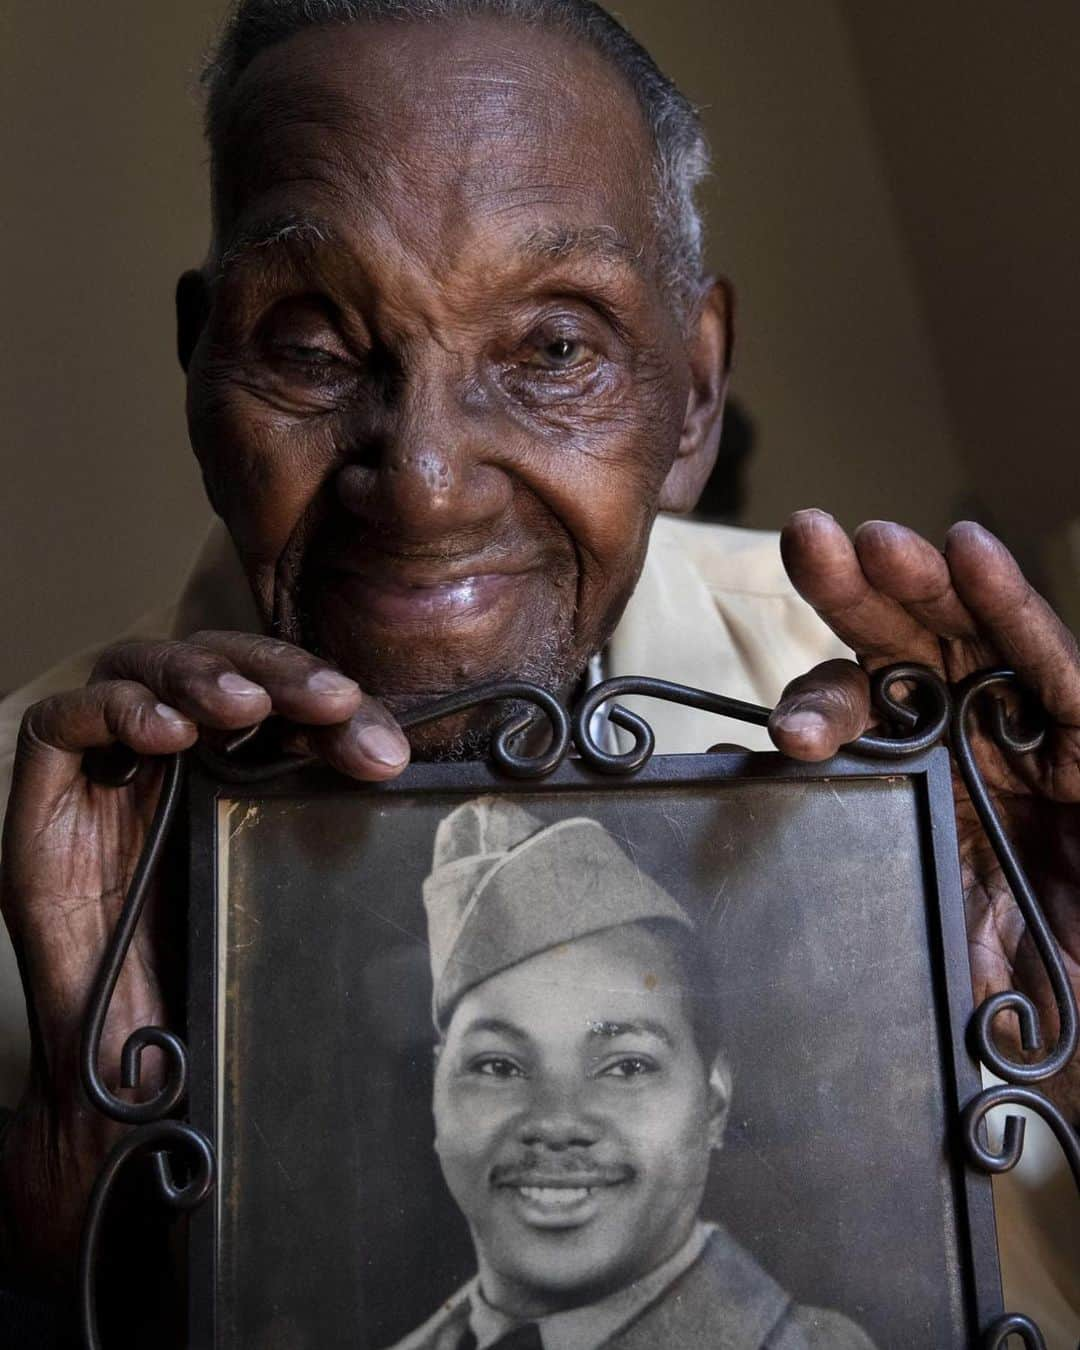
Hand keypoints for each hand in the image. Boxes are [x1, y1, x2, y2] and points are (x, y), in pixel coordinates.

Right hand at [0, 631, 409, 1282]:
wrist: (135, 1055)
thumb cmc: (214, 966)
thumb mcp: (283, 879)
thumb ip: (322, 816)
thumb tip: (397, 769)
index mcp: (235, 758)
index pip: (283, 693)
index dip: (332, 700)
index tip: (380, 748)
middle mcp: (173, 749)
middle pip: (217, 663)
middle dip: (279, 673)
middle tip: (328, 704)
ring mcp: (110, 766)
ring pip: (142, 667)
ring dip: (201, 676)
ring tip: (244, 707)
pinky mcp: (48, 792)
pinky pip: (63, 721)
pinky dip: (114, 710)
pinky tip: (164, 732)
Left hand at [771, 511, 1079, 1118]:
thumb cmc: (1028, 967)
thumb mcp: (940, 942)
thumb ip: (866, 904)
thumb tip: (751, 868)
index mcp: (912, 773)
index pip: (854, 716)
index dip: (818, 712)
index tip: (787, 738)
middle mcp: (961, 733)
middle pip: (899, 646)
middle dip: (851, 593)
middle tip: (808, 543)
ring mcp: (1026, 723)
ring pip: (965, 632)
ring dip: (920, 581)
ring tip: (876, 541)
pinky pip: (1049, 661)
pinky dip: (1011, 606)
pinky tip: (970, 551)